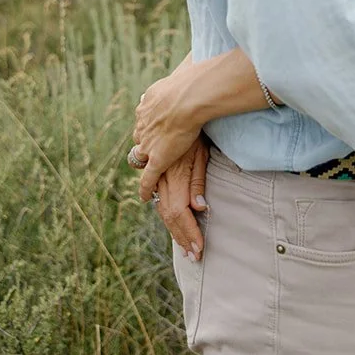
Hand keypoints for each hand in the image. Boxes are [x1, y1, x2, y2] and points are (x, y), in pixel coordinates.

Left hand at [133, 61, 206, 200]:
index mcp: (148, 103)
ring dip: (143, 162)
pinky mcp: (156, 159)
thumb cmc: (190, 81)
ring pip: (141, 155)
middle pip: (140, 136)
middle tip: (150, 147)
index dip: (150, 124)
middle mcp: (143, 123)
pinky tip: (145, 196)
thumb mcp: (182, 71)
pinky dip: (145, 188)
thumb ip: (183, 72)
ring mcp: (149, 142)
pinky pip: (148, 178)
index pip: (144, 117)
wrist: (187, 97)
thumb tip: (195, 57)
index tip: (155, 126)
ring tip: (148, 168)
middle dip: (144, 141)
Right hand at [151, 135, 210, 259]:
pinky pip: (152, 188)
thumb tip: (199, 208)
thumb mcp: (202, 153)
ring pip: (160, 204)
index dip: (188, 233)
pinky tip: (163, 211)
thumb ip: (198, 180)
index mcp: (176, 175)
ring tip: (182, 241)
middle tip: (192, 254)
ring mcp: (156, 169)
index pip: (180, 213)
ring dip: (172, 225)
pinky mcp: (154, 161)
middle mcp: (162, 176)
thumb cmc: (197, 126)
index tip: (198, 250)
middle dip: (181, 236)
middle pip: (169, 214)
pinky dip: (159, 204)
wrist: (178, 100)